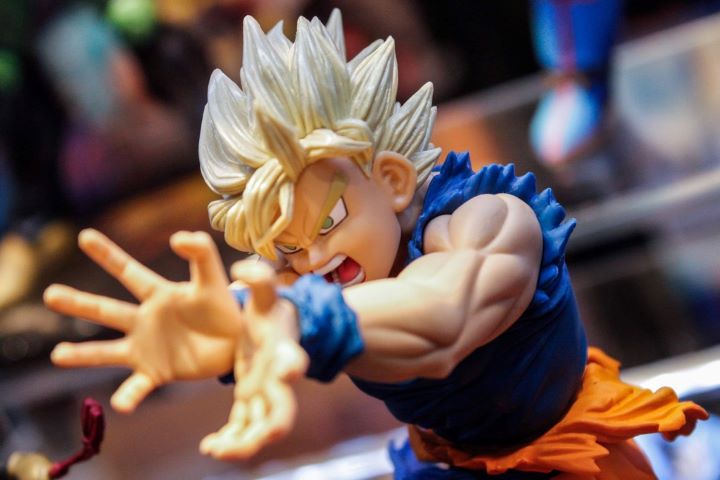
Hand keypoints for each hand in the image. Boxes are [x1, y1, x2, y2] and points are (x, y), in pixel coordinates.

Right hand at [45, 229, 243, 412]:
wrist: (237, 344)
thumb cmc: (223, 309)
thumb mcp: (214, 279)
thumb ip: (201, 253)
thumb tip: (178, 236)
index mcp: (158, 295)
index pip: (128, 271)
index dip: (108, 253)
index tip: (85, 236)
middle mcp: (144, 320)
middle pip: (106, 310)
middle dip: (78, 303)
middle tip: (50, 294)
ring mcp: (146, 348)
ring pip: (108, 351)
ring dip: (84, 354)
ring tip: (58, 355)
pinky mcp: (156, 372)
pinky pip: (137, 386)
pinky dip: (128, 396)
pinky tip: (120, 404)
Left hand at [200, 260, 307, 459]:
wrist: (276, 331)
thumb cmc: (272, 313)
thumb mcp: (266, 294)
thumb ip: (259, 278)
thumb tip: (242, 268)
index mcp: (283, 351)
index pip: (293, 361)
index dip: (292, 368)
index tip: (288, 371)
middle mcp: (278, 381)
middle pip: (283, 411)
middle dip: (272, 426)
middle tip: (260, 437)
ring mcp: (265, 397)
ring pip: (260, 429)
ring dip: (242, 444)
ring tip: (215, 449)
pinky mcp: (250, 404)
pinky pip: (242, 430)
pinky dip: (229, 442)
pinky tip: (209, 447)